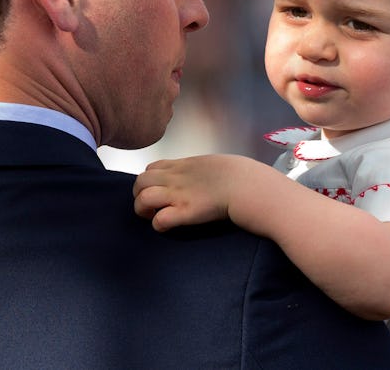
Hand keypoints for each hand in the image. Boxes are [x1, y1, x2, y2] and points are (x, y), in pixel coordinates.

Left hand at [132, 154, 249, 231]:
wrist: (249, 186)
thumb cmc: (241, 175)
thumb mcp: (216, 164)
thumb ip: (202, 170)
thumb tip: (204, 177)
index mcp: (184, 165)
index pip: (152, 167)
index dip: (150, 181)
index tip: (159, 191)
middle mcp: (176, 178)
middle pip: (140, 181)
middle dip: (140, 195)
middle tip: (152, 206)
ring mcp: (179, 194)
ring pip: (143, 198)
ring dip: (143, 210)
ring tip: (154, 216)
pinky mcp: (185, 213)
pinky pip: (159, 220)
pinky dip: (159, 225)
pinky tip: (168, 226)